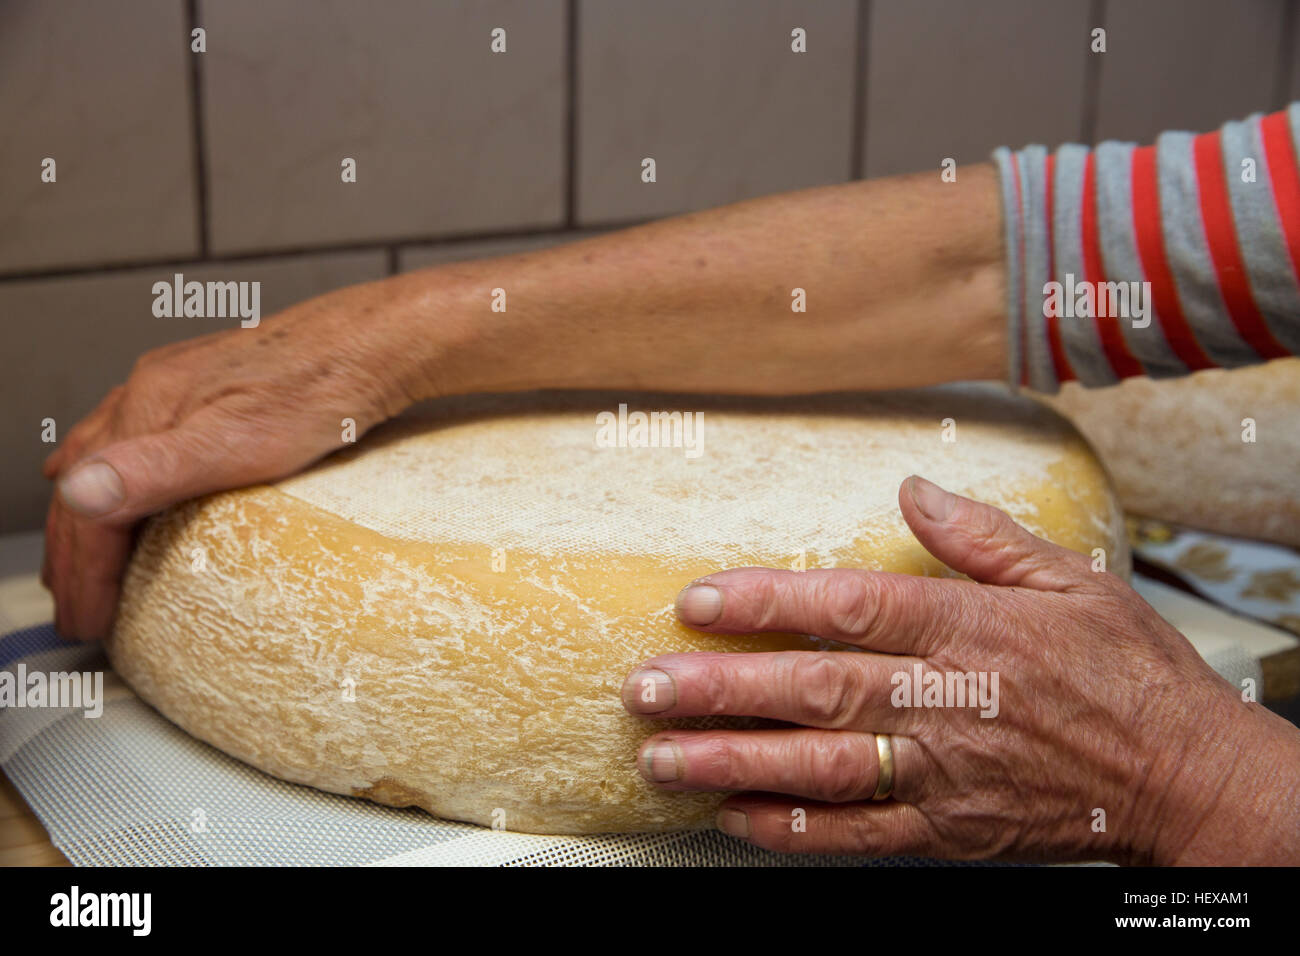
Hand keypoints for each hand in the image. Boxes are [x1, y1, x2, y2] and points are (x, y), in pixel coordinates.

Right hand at [41, 278, 430, 639]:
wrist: (372, 343)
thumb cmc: (320, 391)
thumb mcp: (239, 441)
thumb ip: (158, 469)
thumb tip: (78, 492)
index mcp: (150, 409)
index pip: (92, 508)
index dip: (85, 573)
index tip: (88, 622)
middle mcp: (151, 392)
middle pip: (87, 485)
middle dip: (73, 555)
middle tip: (73, 611)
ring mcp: (175, 385)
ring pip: (100, 459)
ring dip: (82, 517)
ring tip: (74, 563)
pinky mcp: (205, 385)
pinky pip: (128, 437)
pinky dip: (104, 472)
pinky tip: (103, 477)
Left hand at [622, 476, 1299, 863]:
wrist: (1182, 776)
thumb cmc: (1126, 671)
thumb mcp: (1068, 578)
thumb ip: (980, 535)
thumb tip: (910, 489)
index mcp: (968, 628)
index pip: (850, 607)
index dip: (768, 603)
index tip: (699, 601)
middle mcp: (945, 700)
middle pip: (816, 691)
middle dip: (721, 690)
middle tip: (644, 687)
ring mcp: (942, 771)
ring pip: (821, 767)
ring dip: (734, 762)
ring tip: (661, 755)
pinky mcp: (948, 831)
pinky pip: (857, 836)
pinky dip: (792, 830)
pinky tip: (733, 817)